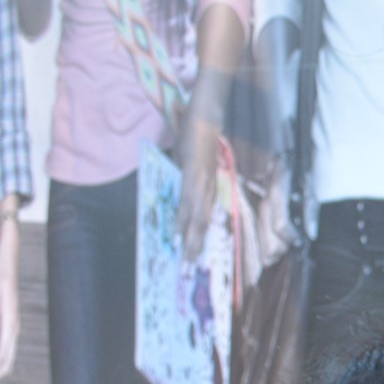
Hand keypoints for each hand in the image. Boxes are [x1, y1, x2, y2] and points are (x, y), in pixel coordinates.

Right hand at [0, 210, 17, 380]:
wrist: (8, 239)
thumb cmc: (0, 270)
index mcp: (11, 314)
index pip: (9, 346)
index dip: (2, 363)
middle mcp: (12, 309)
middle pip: (10, 346)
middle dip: (0, 366)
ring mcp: (8, 300)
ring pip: (7, 335)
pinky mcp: (2, 289)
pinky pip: (0, 315)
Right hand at [175, 101, 221, 258]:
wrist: (205, 110)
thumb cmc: (197, 132)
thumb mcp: (187, 157)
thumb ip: (184, 174)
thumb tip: (177, 189)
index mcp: (205, 186)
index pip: (201, 219)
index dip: (197, 240)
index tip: (193, 260)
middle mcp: (206, 187)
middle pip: (201, 225)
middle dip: (195, 249)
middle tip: (189, 272)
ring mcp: (202, 181)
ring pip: (198, 218)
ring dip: (192, 241)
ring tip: (188, 261)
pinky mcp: (196, 173)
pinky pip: (194, 201)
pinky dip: (190, 220)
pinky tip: (183, 235)